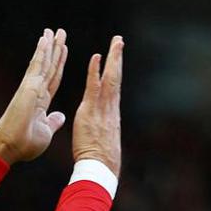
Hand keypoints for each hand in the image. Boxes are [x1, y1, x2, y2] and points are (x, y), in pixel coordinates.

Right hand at [0, 28, 68, 164]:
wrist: (10, 146)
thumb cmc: (24, 144)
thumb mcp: (46, 132)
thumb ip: (53, 121)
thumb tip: (61, 115)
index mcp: (41, 102)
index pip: (53, 78)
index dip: (58, 64)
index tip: (62, 50)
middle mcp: (36, 91)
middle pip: (49, 66)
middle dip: (55, 50)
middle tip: (60, 33)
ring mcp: (31, 87)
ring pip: (44, 62)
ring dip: (50, 46)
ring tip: (55, 30)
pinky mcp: (28, 86)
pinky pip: (37, 65)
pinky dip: (42, 51)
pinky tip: (45, 38)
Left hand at [72, 34, 123, 174]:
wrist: (100, 169)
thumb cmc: (101, 162)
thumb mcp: (103, 143)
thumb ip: (100, 132)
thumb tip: (101, 132)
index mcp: (111, 115)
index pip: (114, 89)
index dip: (115, 73)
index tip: (116, 59)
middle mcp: (110, 109)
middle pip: (116, 78)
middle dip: (118, 59)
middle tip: (119, 41)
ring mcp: (102, 109)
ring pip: (110, 79)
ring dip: (112, 58)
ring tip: (115, 41)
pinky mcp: (90, 112)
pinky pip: (93, 87)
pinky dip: (95, 72)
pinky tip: (96, 57)